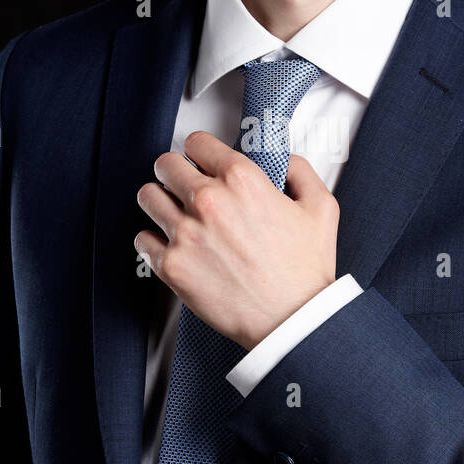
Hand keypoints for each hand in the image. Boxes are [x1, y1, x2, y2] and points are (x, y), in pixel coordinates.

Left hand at [135, 130, 339, 348]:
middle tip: (181, 184)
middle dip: (174, 172)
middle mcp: (209, 201)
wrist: (292, 320)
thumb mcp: (321, 207)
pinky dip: (153, 241)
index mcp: (242, 179)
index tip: (199, 161)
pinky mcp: (171, 265)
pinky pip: (142, 239)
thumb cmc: (305, 271)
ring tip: (171, 213)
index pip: (197, 143)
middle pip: (165, 165)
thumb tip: (282, 160)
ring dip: (159, 201)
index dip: (199, 151)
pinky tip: (171, 245)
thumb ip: (300, 171)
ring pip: (147, 196)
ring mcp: (186, 233)